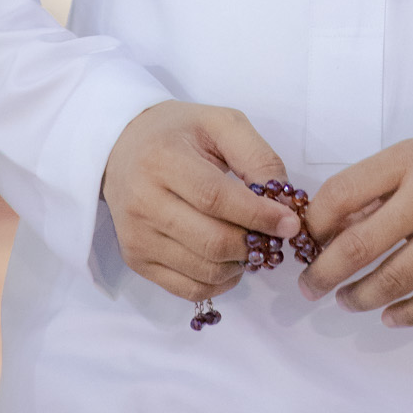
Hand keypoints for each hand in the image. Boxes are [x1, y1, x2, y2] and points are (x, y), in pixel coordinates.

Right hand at [101, 102, 300, 302]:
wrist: (122, 147)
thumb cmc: (179, 133)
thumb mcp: (220, 124)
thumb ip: (257, 155)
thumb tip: (283, 202)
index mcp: (162, 160)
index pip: (215, 198)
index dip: (257, 215)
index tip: (290, 223)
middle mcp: (144, 202)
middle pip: (211, 241)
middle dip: (255, 244)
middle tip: (275, 237)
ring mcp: (137, 237)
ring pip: (204, 270)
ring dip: (241, 264)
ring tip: (252, 243)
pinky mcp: (137, 261)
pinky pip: (189, 289)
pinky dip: (220, 282)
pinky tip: (230, 260)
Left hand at [301, 137, 412, 327]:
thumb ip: (376, 190)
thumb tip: (328, 231)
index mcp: (407, 162)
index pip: (343, 193)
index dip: (315, 223)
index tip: (306, 240)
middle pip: (361, 245)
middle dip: (325, 272)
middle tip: (309, 287)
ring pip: (393, 279)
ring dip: (359, 296)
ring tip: (344, 300)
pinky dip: (405, 314)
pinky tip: (387, 316)